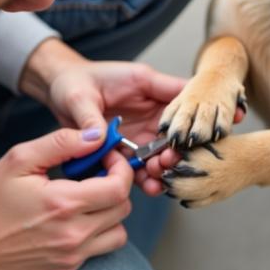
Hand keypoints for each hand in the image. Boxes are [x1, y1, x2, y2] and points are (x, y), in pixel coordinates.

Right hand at [0, 128, 132, 269]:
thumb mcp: (17, 160)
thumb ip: (61, 143)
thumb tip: (95, 135)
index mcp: (63, 204)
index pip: (119, 187)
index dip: (121, 167)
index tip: (107, 156)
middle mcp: (73, 235)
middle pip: (123, 209)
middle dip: (115, 185)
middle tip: (95, 173)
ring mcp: (71, 257)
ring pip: (117, 233)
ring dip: (109, 213)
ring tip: (86, 199)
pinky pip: (98, 250)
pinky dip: (95, 233)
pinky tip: (71, 219)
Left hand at [20, 39, 186, 195]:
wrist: (58, 94)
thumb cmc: (73, 83)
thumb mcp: (79, 95)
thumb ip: (90, 116)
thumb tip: (97, 138)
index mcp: (148, 86)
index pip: (184, 94)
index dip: (200, 109)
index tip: (211, 124)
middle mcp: (151, 111)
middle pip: (180, 130)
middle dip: (181, 148)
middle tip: (170, 159)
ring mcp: (143, 133)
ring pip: (166, 152)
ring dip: (165, 166)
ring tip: (157, 175)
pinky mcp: (130, 151)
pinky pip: (145, 167)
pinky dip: (149, 178)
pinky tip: (149, 186)